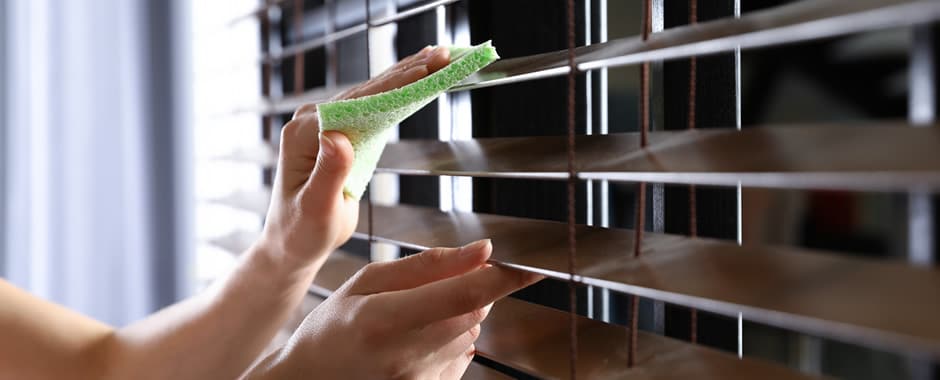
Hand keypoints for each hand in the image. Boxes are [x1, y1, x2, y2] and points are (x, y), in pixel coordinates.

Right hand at [245, 240, 542, 379]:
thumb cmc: (333, 328)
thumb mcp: (367, 282)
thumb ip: (428, 266)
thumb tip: (482, 251)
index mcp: (383, 319)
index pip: (464, 294)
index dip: (504, 279)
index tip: (532, 267)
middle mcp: (405, 357)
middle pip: (474, 312)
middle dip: (472, 290)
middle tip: (436, 287)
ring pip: (470, 333)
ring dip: (457, 317)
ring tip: (411, 321)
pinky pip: (462, 358)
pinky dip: (450, 343)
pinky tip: (414, 343)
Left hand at [256, 46, 450, 270]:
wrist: (291, 244)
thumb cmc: (301, 233)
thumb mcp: (316, 208)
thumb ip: (329, 172)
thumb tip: (339, 136)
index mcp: (305, 134)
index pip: (359, 104)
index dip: (395, 86)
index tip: (424, 69)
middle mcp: (311, 121)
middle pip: (368, 91)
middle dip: (409, 72)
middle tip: (445, 54)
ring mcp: (324, 124)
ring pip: (372, 94)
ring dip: (406, 74)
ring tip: (439, 56)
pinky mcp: (337, 131)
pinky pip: (371, 107)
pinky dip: (397, 91)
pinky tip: (417, 76)